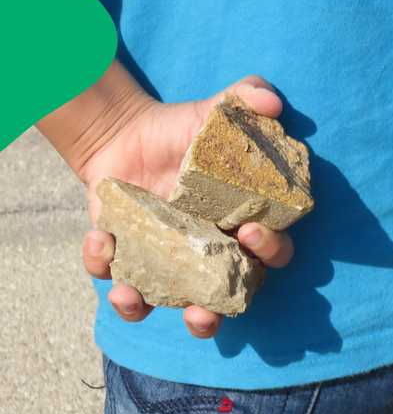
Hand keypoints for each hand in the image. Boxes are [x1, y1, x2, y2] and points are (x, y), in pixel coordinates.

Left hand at [45, 64, 294, 337]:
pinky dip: (103, 265)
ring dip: (147, 309)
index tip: (253, 233)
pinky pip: (113, 275)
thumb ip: (246, 99)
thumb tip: (271, 102)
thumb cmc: (184, 130)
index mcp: (245, 230)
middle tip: (203, 310)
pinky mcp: (125, 259)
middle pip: (224, 302)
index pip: (272, 254)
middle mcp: (211, 259)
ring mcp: (168, 264)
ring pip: (167, 306)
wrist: (125, 132)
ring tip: (129, 298)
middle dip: (214, 314)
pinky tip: (99, 239)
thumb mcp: (215, 111)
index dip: (271, 251)